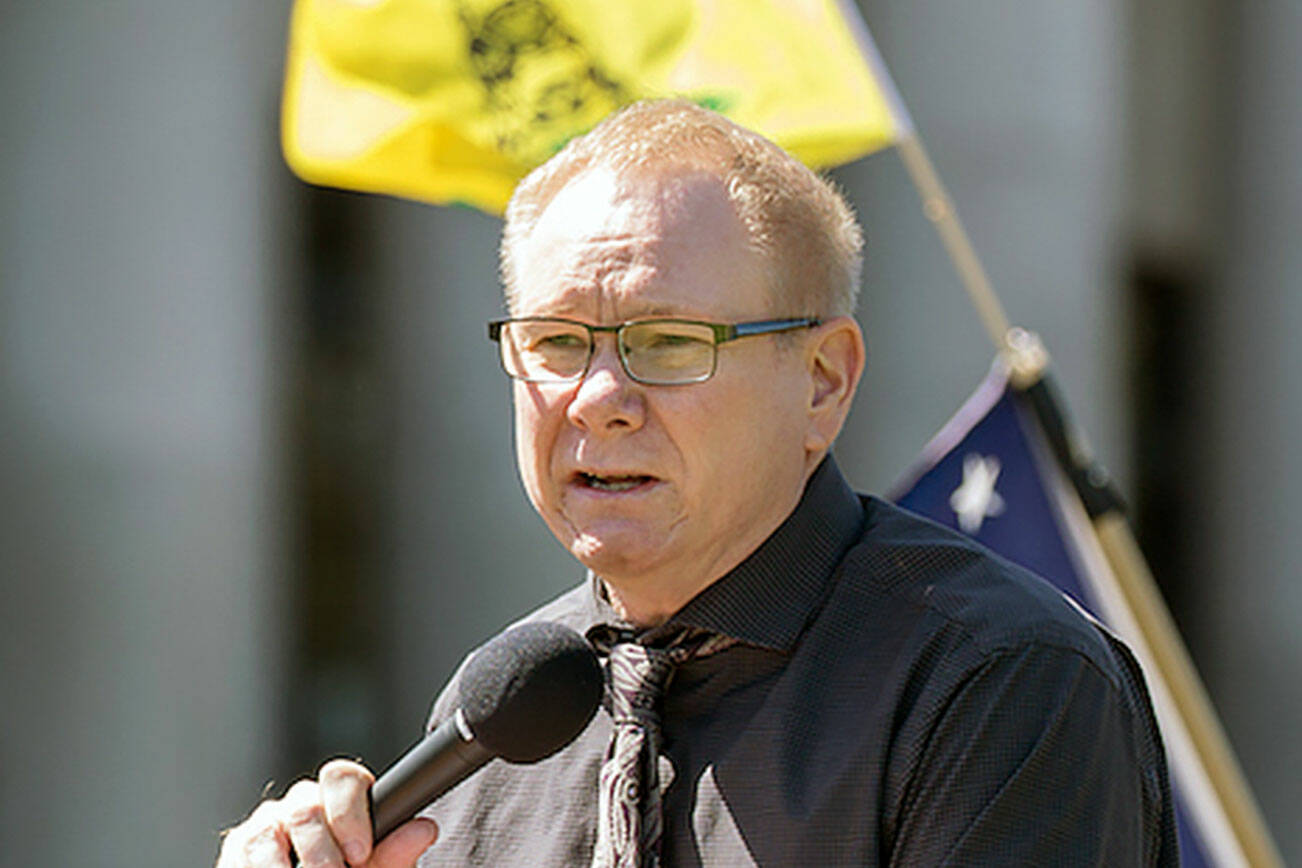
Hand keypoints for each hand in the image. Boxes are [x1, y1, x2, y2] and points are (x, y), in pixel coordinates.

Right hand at [216, 759, 437, 867]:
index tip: (360, 852)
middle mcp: (302, 804)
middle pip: (305, 806)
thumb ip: (394, 854)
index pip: (343, 777)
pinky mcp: (237, 849)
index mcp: (340, 800)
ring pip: (268, 833)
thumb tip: (425, 829)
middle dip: (320, 849)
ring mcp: (266, 825)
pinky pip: (241, 857)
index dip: (350, 812)